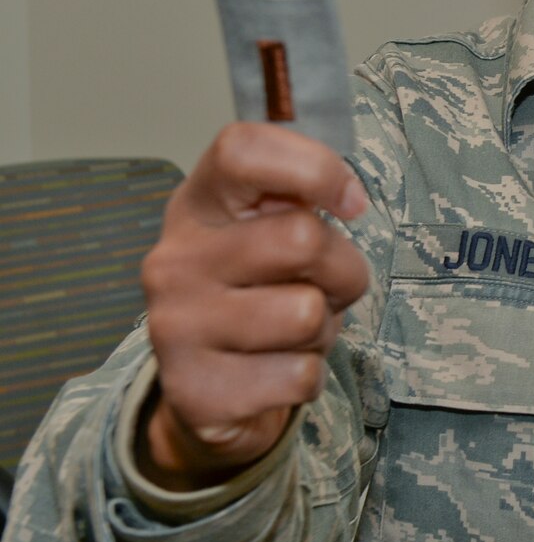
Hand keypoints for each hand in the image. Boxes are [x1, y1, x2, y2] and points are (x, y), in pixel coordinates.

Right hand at [136, 122, 372, 491]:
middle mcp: (174, 260)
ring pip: (307, 313)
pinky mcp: (195, 391)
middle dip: (342, 269)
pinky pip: (300, 376)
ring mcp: (176, 327)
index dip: (314, 167)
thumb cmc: (261, 293)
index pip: (242, 149)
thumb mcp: (273, 233)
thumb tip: (348, 199)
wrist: (209, 392)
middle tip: (323, 287)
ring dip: (325, 329)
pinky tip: (274, 372)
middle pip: (303, 239)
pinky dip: (308, 377)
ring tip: (294, 332)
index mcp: (198, 206)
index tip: (351, 203)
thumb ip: (301, 201)